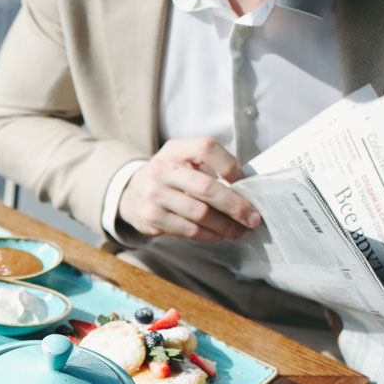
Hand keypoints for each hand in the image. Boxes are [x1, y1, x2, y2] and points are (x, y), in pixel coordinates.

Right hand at [117, 138, 261, 240]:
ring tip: (238, 230)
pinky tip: (219, 234)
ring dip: (225, 225)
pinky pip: (189, 230)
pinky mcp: (152, 218)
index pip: (206, 148)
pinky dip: (210, 234)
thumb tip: (246, 190)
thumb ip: (208, 168)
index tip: (244, 181)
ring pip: (201, 214)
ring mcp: (154, 195)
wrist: (130, 193)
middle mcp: (162, 170)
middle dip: (235, 205)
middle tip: (253, 218)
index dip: (229, 165)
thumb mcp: (181, 160)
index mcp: (175, 150)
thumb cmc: (168, 177)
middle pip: (207, 187)